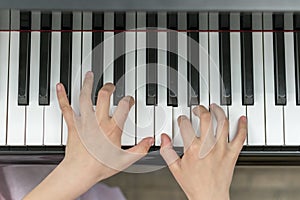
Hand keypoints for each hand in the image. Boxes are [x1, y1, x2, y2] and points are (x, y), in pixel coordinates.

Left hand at [24, 72, 153, 199]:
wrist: (80, 172)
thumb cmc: (100, 166)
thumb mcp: (125, 160)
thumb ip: (140, 149)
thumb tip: (150, 141)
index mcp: (112, 128)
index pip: (123, 106)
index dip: (128, 100)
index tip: (129, 100)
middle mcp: (98, 122)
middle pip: (103, 96)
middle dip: (108, 88)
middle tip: (111, 85)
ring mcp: (84, 122)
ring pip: (85, 97)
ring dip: (87, 84)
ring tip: (89, 75)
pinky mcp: (73, 125)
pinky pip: (66, 108)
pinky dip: (62, 96)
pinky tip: (60, 87)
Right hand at [160, 104, 246, 199]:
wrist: (209, 197)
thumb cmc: (194, 184)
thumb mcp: (175, 168)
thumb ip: (167, 151)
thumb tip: (164, 138)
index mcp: (193, 149)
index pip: (186, 125)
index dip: (182, 119)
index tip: (182, 119)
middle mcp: (208, 146)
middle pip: (206, 118)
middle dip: (200, 110)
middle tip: (198, 109)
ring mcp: (222, 149)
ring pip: (223, 123)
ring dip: (218, 112)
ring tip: (214, 107)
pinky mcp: (232, 154)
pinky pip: (240, 137)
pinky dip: (242, 126)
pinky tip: (241, 119)